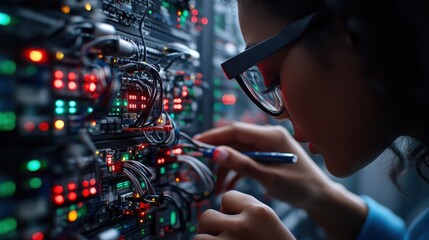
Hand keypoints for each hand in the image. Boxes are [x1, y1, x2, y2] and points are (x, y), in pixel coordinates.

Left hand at [194, 190, 295, 239]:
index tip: (240, 227)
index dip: (230, 212)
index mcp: (259, 213)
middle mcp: (243, 227)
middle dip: (213, 229)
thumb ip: (248, 214)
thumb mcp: (271, 225)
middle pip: (207, 217)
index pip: (227, 198)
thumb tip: (219, 211)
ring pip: (199, 238)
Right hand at [195, 122, 333, 208]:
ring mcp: (267, 147)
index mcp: (271, 136)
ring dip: (226, 167)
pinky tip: (227, 185)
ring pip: (238, 152)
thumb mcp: (270, 177)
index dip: (215, 136)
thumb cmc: (301, 186)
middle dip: (217, 153)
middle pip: (235, 140)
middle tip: (200, 164)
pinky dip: (235, 171)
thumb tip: (217, 152)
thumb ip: (243, 164)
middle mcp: (268, 137)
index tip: (196, 142)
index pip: (236, 130)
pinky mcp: (266, 157)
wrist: (319, 197)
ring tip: (216, 185)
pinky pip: (245, 160)